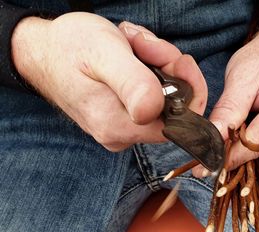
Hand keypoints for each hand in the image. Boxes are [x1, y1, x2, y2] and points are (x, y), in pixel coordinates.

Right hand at [11, 13, 206, 150]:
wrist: (44, 51)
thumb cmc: (69, 48)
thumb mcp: (103, 54)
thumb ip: (131, 83)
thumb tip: (154, 110)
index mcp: (118, 125)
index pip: (180, 122)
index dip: (188, 89)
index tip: (176, 60)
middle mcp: (121, 134)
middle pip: (173, 107)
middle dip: (170, 69)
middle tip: (146, 44)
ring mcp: (120, 126)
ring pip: (162, 98)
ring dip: (158, 64)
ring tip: (133, 44)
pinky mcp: (120, 115)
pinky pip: (149, 95)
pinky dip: (148, 70)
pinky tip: (131, 54)